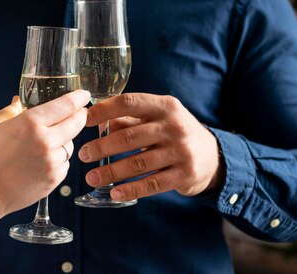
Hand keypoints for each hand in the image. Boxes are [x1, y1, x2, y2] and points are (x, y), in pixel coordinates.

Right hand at [0, 89, 89, 227]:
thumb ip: (10, 111)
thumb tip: (20, 102)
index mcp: (30, 123)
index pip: (64, 105)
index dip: (78, 98)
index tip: (83, 94)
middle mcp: (45, 141)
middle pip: (76, 123)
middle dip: (80, 115)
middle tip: (79, 112)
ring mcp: (52, 162)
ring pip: (71, 145)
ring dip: (65, 139)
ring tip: (48, 140)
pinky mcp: (53, 180)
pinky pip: (64, 163)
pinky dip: (58, 159)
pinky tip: (42, 160)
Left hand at [78, 93, 224, 201]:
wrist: (213, 156)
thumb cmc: (173, 133)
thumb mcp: (157, 118)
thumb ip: (128, 119)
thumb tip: (94, 120)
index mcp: (165, 106)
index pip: (130, 102)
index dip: (105, 110)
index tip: (84, 120)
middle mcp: (175, 126)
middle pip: (130, 136)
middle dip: (102, 146)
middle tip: (82, 154)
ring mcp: (181, 151)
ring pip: (138, 163)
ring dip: (111, 172)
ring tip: (91, 178)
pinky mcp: (185, 175)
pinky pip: (152, 184)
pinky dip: (131, 189)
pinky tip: (114, 193)